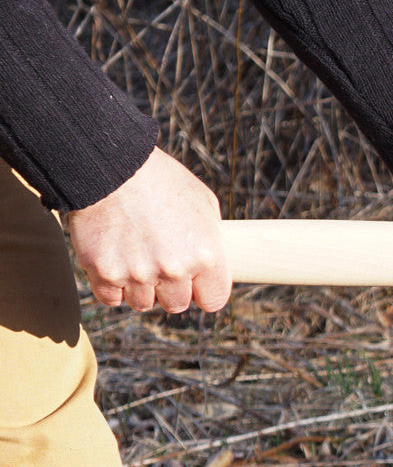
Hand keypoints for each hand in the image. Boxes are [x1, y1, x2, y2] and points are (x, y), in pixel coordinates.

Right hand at [65, 148, 230, 312]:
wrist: (107, 161)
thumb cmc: (159, 179)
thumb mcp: (202, 202)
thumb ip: (211, 241)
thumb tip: (215, 268)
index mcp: (205, 256)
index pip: (212, 301)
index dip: (202, 291)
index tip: (193, 282)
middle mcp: (174, 269)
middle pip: (176, 305)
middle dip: (169, 288)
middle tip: (157, 260)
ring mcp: (138, 273)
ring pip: (143, 303)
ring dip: (139, 287)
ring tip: (133, 255)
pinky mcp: (104, 271)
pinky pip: (112, 298)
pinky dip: (111, 285)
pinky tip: (113, 261)